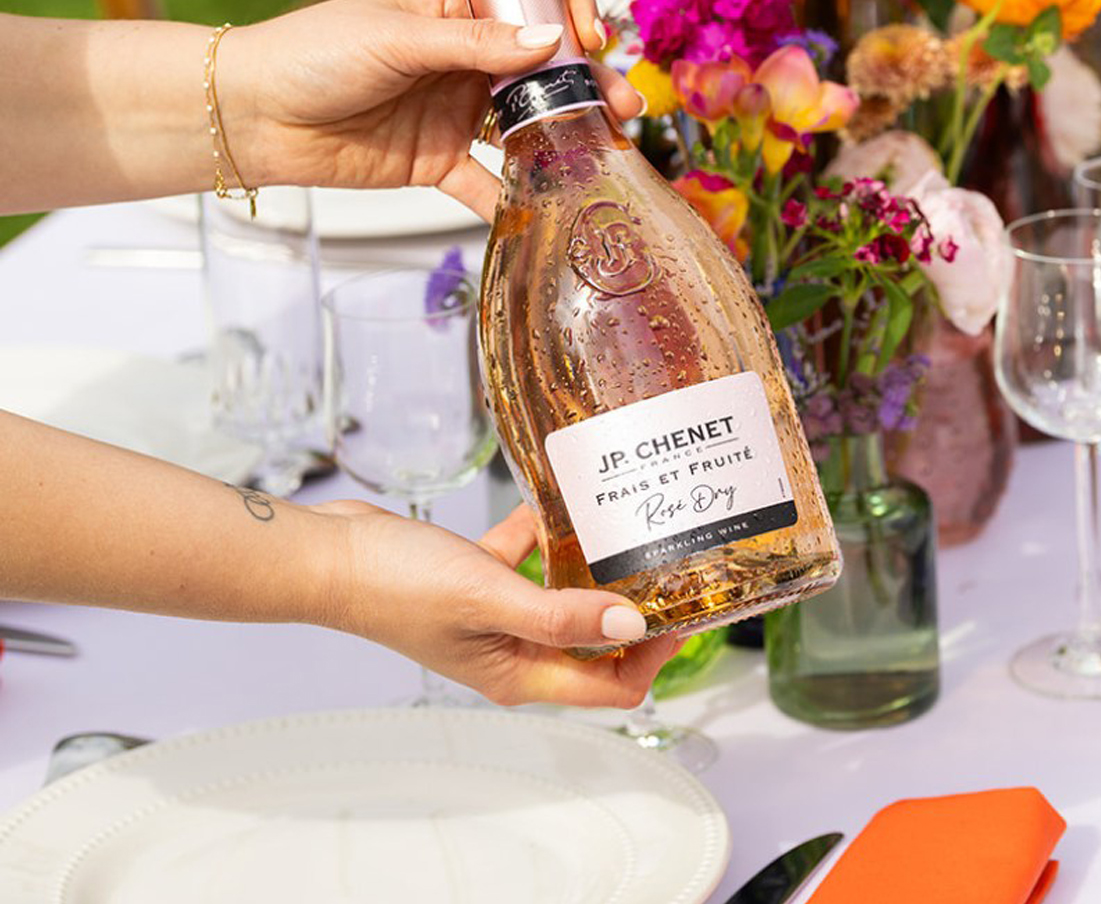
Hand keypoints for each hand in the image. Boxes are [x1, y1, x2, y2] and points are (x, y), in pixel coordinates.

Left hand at [219, 0, 643, 217]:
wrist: (251, 115)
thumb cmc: (311, 53)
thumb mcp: (398, 38)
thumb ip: (476, 43)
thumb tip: (548, 39)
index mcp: (453, 6)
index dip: (567, 13)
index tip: (590, 37)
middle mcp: (462, 55)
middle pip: (540, 66)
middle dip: (586, 82)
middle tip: (624, 102)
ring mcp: (454, 108)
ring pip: (524, 121)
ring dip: (565, 133)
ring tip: (608, 144)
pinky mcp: (437, 159)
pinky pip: (486, 180)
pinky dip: (514, 194)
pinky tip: (547, 204)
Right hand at [315, 500, 680, 706]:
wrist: (331, 556)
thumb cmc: (397, 586)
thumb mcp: (490, 599)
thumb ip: (561, 615)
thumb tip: (632, 626)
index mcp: (520, 674)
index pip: (610, 686)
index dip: (653, 657)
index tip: (684, 611)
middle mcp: (513, 651)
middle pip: (595, 644)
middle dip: (633, 609)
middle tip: (668, 562)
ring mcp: (495, 615)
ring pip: (564, 596)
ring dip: (591, 567)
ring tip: (627, 526)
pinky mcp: (478, 578)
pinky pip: (526, 556)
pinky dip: (542, 532)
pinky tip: (554, 498)